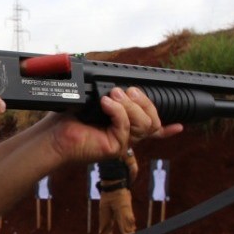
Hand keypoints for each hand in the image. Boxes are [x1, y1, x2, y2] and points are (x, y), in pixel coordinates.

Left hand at [44, 86, 181, 162]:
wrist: (53, 135)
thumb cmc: (68, 117)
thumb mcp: (94, 100)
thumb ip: (111, 94)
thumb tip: (118, 85)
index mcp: (123, 126)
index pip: (152, 130)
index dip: (168, 130)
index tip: (180, 126)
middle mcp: (126, 136)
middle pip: (153, 121)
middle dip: (144, 101)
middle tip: (126, 91)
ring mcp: (121, 143)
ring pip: (144, 124)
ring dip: (129, 105)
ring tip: (112, 96)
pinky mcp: (114, 148)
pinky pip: (126, 126)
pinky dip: (117, 111)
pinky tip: (105, 104)